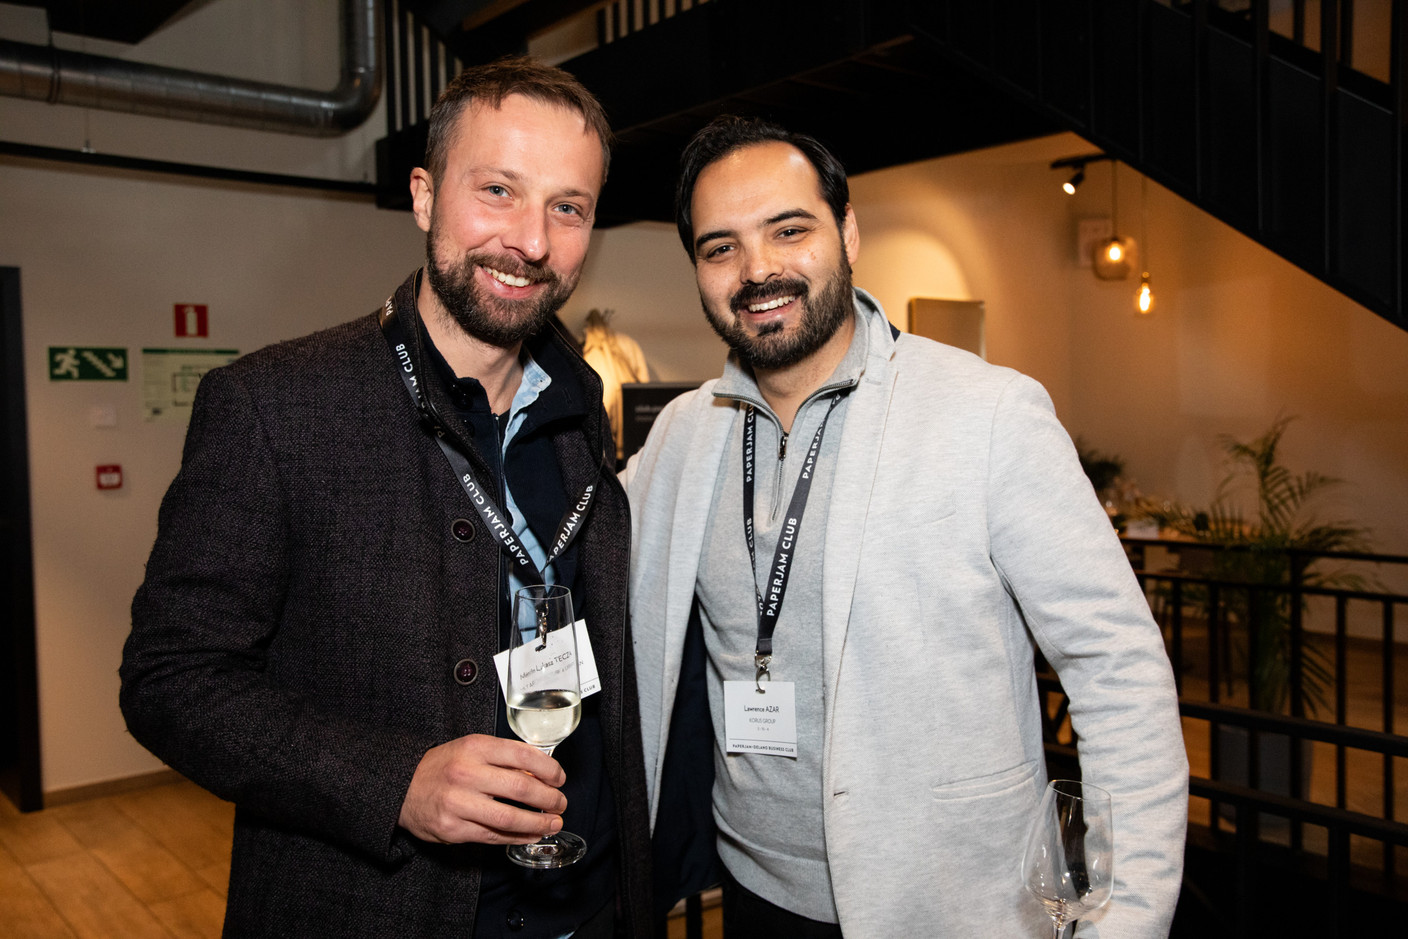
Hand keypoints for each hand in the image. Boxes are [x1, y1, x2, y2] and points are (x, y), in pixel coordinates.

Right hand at [398, 734, 567, 844]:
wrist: (402, 787)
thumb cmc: (443, 766)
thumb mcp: (471, 749)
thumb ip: (503, 758)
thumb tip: (541, 773)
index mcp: (475, 747)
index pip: (523, 755)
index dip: (549, 769)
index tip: (560, 778)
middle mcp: (466, 773)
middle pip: (521, 788)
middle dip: (549, 799)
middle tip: (560, 804)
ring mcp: (458, 803)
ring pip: (510, 817)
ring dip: (538, 823)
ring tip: (552, 823)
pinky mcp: (453, 829)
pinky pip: (494, 836)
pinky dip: (518, 837)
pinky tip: (531, 834)